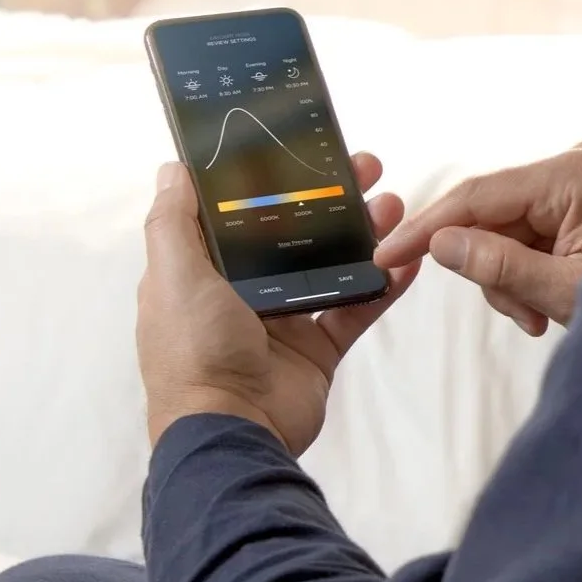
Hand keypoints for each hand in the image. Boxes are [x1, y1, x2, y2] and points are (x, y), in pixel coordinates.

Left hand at [138, 153, 418, 456]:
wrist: (234, 432)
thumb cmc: (193, 353)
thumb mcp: (173, 277)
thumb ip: (173, 221)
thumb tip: (174, 168)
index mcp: (205, 271)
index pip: (242, 211)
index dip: (273, 178)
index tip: (305, 148)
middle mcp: (243, 291)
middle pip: (296, 230)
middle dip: (332, 197)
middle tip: (367, 167)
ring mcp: (284, 321)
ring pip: (332, 263)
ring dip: (365, 233)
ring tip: (394, 205)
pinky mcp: (317, 349)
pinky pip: (357, 308)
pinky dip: (384, 284)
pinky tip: (409, 259)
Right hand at [374, 143, 581, 336]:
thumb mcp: (566, 291)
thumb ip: (500, 267)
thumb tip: (441, 245)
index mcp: (574, 174)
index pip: (478, 195)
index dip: (428, 227)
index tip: (388, 254)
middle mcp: (576, 164)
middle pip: (490, 215)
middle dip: (493, 271)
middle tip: (526, 316)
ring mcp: (581, 178)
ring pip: (506, 230)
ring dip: (512, 279)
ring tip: (545, 315)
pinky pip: (531, 232)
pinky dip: (529, 271)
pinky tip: (551, 302)